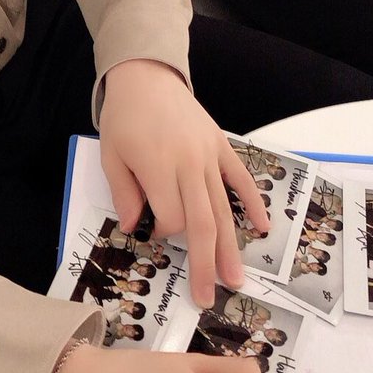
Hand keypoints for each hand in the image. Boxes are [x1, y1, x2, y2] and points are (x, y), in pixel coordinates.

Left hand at [99, 59, 267, 306]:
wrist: (147, 76)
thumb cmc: (124, 118)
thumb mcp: (111, 156)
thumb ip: (125, 193)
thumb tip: (136, 227)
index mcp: (158, 167)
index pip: (169, 217)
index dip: (163, 233)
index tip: (152, 230)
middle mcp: (188, 164)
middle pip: (202, 222)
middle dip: (205, 263)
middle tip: (209, 296)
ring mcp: (209, 155)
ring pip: (223, 207)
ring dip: (230, 246)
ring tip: (235, 279)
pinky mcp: (222, 146)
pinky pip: (241, 179)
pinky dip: (252, 203)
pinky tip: (261, 229)